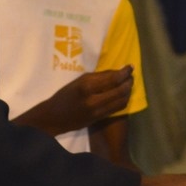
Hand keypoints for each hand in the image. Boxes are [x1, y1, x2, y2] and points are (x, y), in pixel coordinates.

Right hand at [14, 66, 134, 136]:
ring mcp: (98, 111)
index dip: (125, 72)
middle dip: (129, 82)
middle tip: (131, 76)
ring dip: (128, 92)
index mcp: (86, 86)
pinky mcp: (100, 118)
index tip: (130, 67)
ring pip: (122, 100)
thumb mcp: (79, 81)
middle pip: (120, 90)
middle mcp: (93, 99)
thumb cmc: (65, 95)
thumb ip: (98, 77)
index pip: (113, 79)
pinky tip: (124, 95)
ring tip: (129, 84)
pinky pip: (117, 109)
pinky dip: (124, 100)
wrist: (54, 117)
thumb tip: (116, 72)